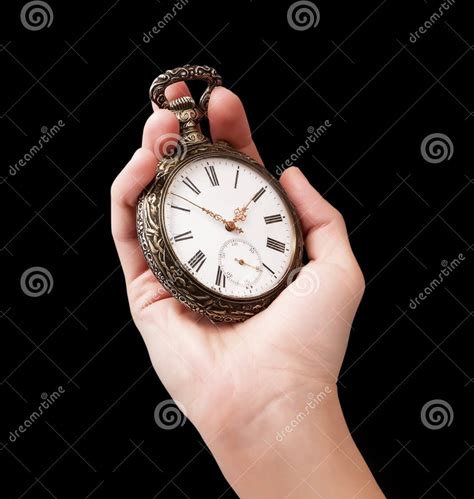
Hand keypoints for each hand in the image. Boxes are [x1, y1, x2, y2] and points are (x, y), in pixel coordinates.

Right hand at [111, 85, 364, 447]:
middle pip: (191, 184)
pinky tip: (142, 163)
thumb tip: (292, 171)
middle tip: (180, 99)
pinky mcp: (145, 294)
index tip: (226, 101)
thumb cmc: (310, 345)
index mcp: (256, 249)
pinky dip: (128, 193)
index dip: (230, 138)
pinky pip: (128, 234)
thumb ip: (321, 217)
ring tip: (160, 123)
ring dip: (151, 155)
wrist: (273, 399)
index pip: (238, 181)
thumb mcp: (338, 269)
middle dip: (183, 136)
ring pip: (154, 202)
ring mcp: (177, 273)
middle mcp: (215, 257)